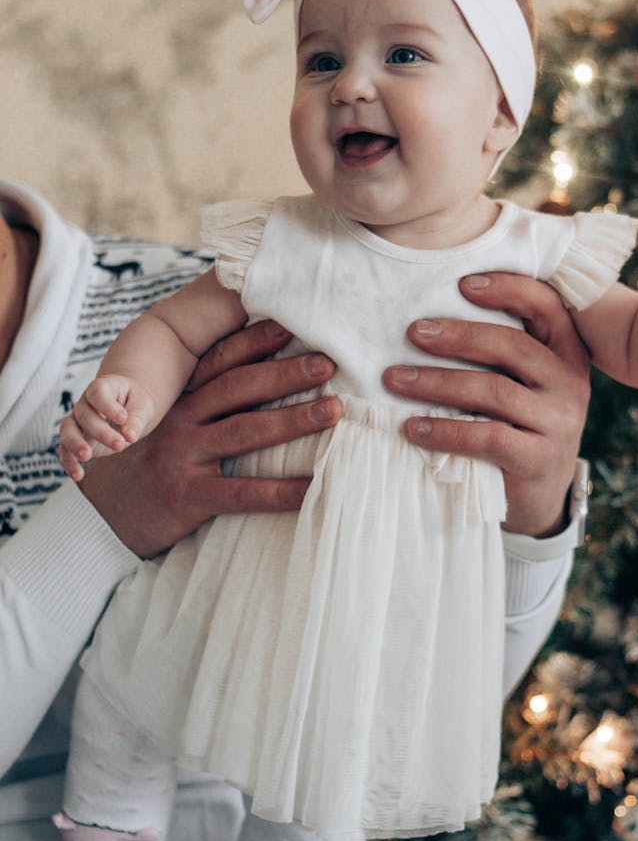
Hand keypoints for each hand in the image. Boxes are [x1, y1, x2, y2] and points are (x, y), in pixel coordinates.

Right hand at [59, 375, 155, 481]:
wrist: (128, 408)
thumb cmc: (135, 402)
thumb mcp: (142, 405)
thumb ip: (136, 418)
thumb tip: (130, 435)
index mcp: (101, 388)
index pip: (98, 394)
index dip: (108, 406)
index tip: (123, 418)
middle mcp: (85, 404)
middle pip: (84, 415)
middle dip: (102, 431)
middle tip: (121, 444)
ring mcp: (77, 421)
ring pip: (67, 430)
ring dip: (75, 444)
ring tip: (87, 456)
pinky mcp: (76, 439)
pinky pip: (65, 449)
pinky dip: (69, 462)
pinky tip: (78, 475)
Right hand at [79, 321, 341, 556]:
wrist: (100, 517)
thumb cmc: (150, 467)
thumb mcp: (171, 427)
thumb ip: (206, 408)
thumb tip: (266, 386)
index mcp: (180, 400)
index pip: (220, 361)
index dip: (255, 340)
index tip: (291, 323)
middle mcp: (181, 420)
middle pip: (238, 387)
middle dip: (286, 372)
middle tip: (329, 363)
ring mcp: (183, 457)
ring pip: (244, 432)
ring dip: (293, 419)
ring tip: (334, 411)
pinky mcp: (188, 497)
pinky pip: (241, 493)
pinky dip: (280, 491)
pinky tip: (314, 489)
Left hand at [383, 273, 590, 536]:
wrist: (537, 498)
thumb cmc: (517, 427)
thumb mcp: (522, 384)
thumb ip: (499, 353)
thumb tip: (429, 318)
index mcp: (567, 354)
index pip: (546, 306)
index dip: (507, 289)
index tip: (462, 284)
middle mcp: (570, 384)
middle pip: (512, 346)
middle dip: (457, 336)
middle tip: (413, 333)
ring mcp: (559, 423)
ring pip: (494, 390)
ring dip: (437, 382)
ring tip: (396, 379)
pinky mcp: (539, 459)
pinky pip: (487, 436)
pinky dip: (444, 430)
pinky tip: (412, 428)